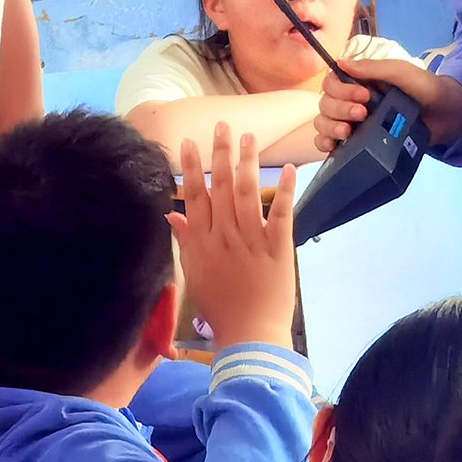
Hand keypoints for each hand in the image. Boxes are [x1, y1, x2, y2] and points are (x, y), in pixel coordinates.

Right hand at [168, 124, 297, 350]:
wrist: (251, 335)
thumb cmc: (220, 307)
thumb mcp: (194, 273)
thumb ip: (185, 240)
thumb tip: (171, 213)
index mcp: (203, 243)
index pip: (194, 197)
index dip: (191, 167)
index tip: (188, 141)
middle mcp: (224, 236)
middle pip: (220, 187)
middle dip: (220, 154)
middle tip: (223, 125)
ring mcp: (252, 241)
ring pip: (246, 194)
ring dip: (247, 163)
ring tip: (249, 137)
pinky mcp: (278, 248)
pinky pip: (280, 214)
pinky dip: (285, 191)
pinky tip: (290, 169)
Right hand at [314, 57, 461, 152]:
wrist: (448, 118)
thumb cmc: (427, 90)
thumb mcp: (403, 73)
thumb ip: (375, 68)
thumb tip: (340, 63)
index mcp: (361, 82)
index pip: (332, 82)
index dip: (340, 90)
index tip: (363, 96)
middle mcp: (352, 101)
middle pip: (325, 103)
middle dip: (339, 109)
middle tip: (363, 114)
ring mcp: (354, 124)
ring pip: (324, 122)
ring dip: (330, 127)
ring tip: (348, 132)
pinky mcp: (358, 145)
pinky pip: (329, 144)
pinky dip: (324, 145)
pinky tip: (333, 147)